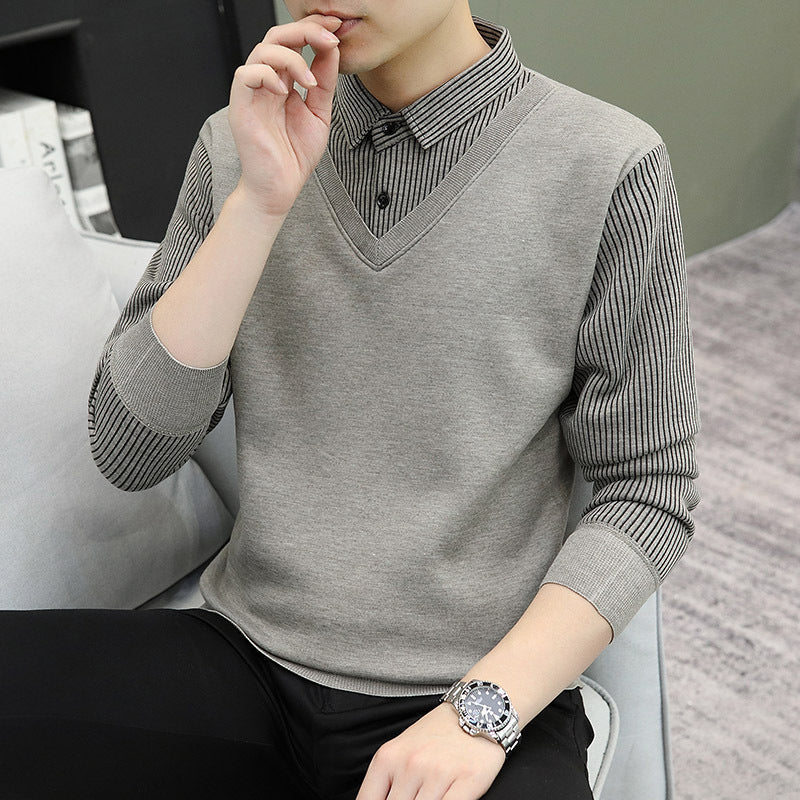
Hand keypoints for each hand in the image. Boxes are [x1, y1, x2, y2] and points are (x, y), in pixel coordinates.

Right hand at [227, 13, 343, 217]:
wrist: (280, 188)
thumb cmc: (295, 156)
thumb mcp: (319, 113)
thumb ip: (324, 82)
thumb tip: (331, 49)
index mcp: (282, 81)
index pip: (293, 42)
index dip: (312, 28)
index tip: (335, 28)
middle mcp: (265, 83)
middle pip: (276, 36)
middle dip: (304, 30)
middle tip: (328, 38)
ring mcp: (252, 94)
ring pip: (262, 50)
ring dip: (291, 57)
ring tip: (309, 81)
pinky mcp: (241, 107)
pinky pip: (246, 74)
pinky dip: (268, 74)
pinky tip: (285, 90)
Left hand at [355, 702, 505, 799]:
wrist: (476, 709)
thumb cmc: (437, 734)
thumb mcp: (401, 751)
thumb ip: (386, 783)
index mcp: (388, 758)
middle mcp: (411, 765)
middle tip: (415, 797)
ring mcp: (439, 773)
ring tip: (429, 796)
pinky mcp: (468, 780)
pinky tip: (446, 799)